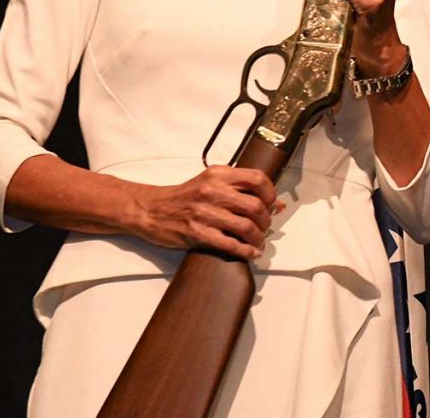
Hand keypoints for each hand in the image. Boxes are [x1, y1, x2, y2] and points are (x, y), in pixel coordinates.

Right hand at [131, 166, 282, 259]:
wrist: (151, 209)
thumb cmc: (185, 197)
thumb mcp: (211, 183)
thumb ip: (242, 190)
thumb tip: (278, 204)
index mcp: (218, 174)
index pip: (258, 179)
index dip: (271, 194)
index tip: (272, 205)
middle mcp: (212, 190)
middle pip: (256, 206)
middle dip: (266, 221)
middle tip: (265, 228)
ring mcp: (204, 212)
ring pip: (246, 227)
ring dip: (258, 238)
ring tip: (258, 242)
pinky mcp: (196, 232)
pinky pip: (230, 244)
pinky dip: (246, 251)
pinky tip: (251, 253)